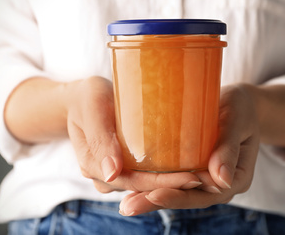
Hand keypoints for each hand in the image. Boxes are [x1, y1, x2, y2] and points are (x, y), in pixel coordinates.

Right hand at [65, 76, 201, 192]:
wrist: (79, 97)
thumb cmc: (86, 98)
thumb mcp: (92, 109)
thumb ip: (99, 138)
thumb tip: (112, 172)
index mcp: (93, 164)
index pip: (132, 182)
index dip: (162, 184)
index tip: (191, 177)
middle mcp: (104, 173)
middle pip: (141, 186)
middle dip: (173, 185)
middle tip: (205, 177)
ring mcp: (113, 169)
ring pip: (143, 182)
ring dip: (170, 181)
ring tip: (201, 173)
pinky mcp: (122, 161)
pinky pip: (143, 172)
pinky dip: (163, 171)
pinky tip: (184, 165)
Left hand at [119, 84, 259, 215]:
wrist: (240, 103)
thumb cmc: (241, 108)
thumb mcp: (238, 122)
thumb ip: (229, 148)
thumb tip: (222, 180)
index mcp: (236, 178)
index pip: (206, 194)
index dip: (180, 196)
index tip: (155, 194)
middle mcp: (220, 183)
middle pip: (187, 198)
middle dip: (156, 202)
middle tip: (129, 206)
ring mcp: (206, 177)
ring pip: (178, 191)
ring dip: (151, 197)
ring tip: (126, 204)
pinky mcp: (194, 167)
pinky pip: (174, 179)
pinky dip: (154, 183)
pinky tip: (132, 185)